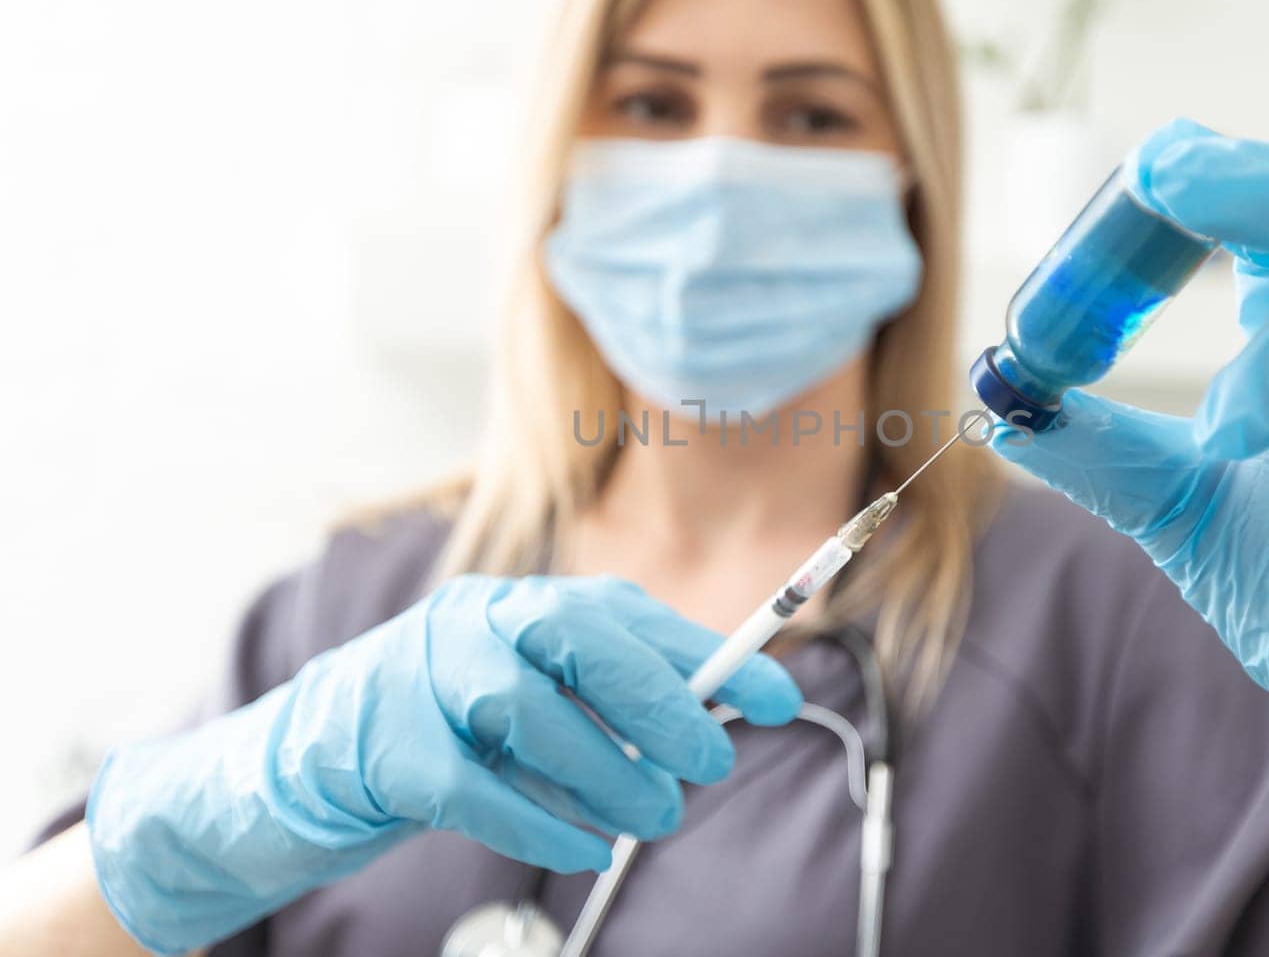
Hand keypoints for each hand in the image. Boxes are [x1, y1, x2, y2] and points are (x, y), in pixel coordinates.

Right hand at [87, 574, 801, 954]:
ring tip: (648, 821)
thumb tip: (709, 724)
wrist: (303, 767)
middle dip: (657, 702)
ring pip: (524, 711)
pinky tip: (582, 851)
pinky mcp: (380, 751)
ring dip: (603, 775)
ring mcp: (416, 679)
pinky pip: (470, 787)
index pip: (625, 615)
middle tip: (708, 766)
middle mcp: (469, 623)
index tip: (775, 699)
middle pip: (575, 638)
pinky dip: (538, 823)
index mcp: (517, 606)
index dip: (707, 655)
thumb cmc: (445, 734)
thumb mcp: (529, 705)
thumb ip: (601, 705)